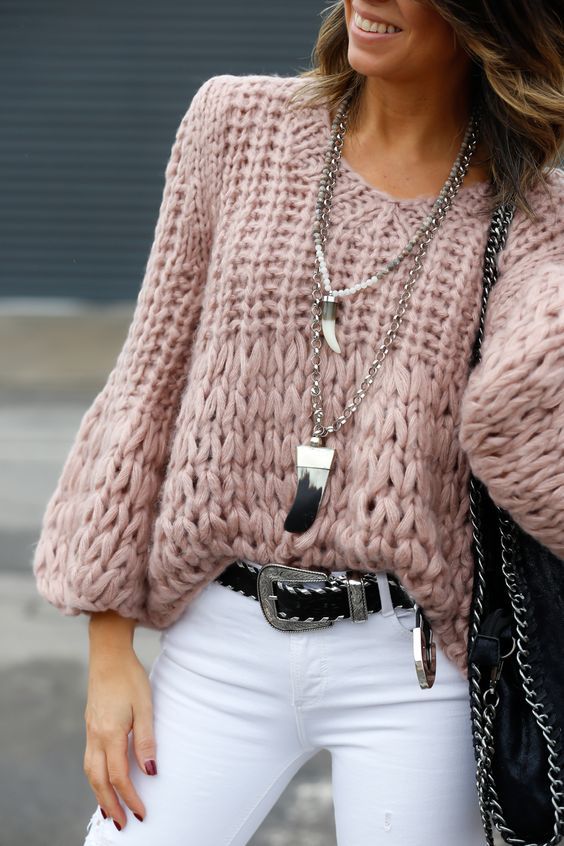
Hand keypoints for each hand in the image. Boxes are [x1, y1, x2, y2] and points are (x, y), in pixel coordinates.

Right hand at [83, 645, 156, 830]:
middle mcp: (95, 736)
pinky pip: (89, 759)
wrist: (108, 654)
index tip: (142, 813)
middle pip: (98, 780)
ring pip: (90, 772)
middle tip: (122, 825)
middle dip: (110, 805)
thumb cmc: (130, 677)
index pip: (118, 776)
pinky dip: (95, 777)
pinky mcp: (90, 725)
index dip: (130, 798)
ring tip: (110, 810)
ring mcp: (90, 731)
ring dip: (99, 794)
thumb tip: (151, 771)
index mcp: (110, 734)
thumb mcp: (145, 706)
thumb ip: (146, 739)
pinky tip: (103, 780)